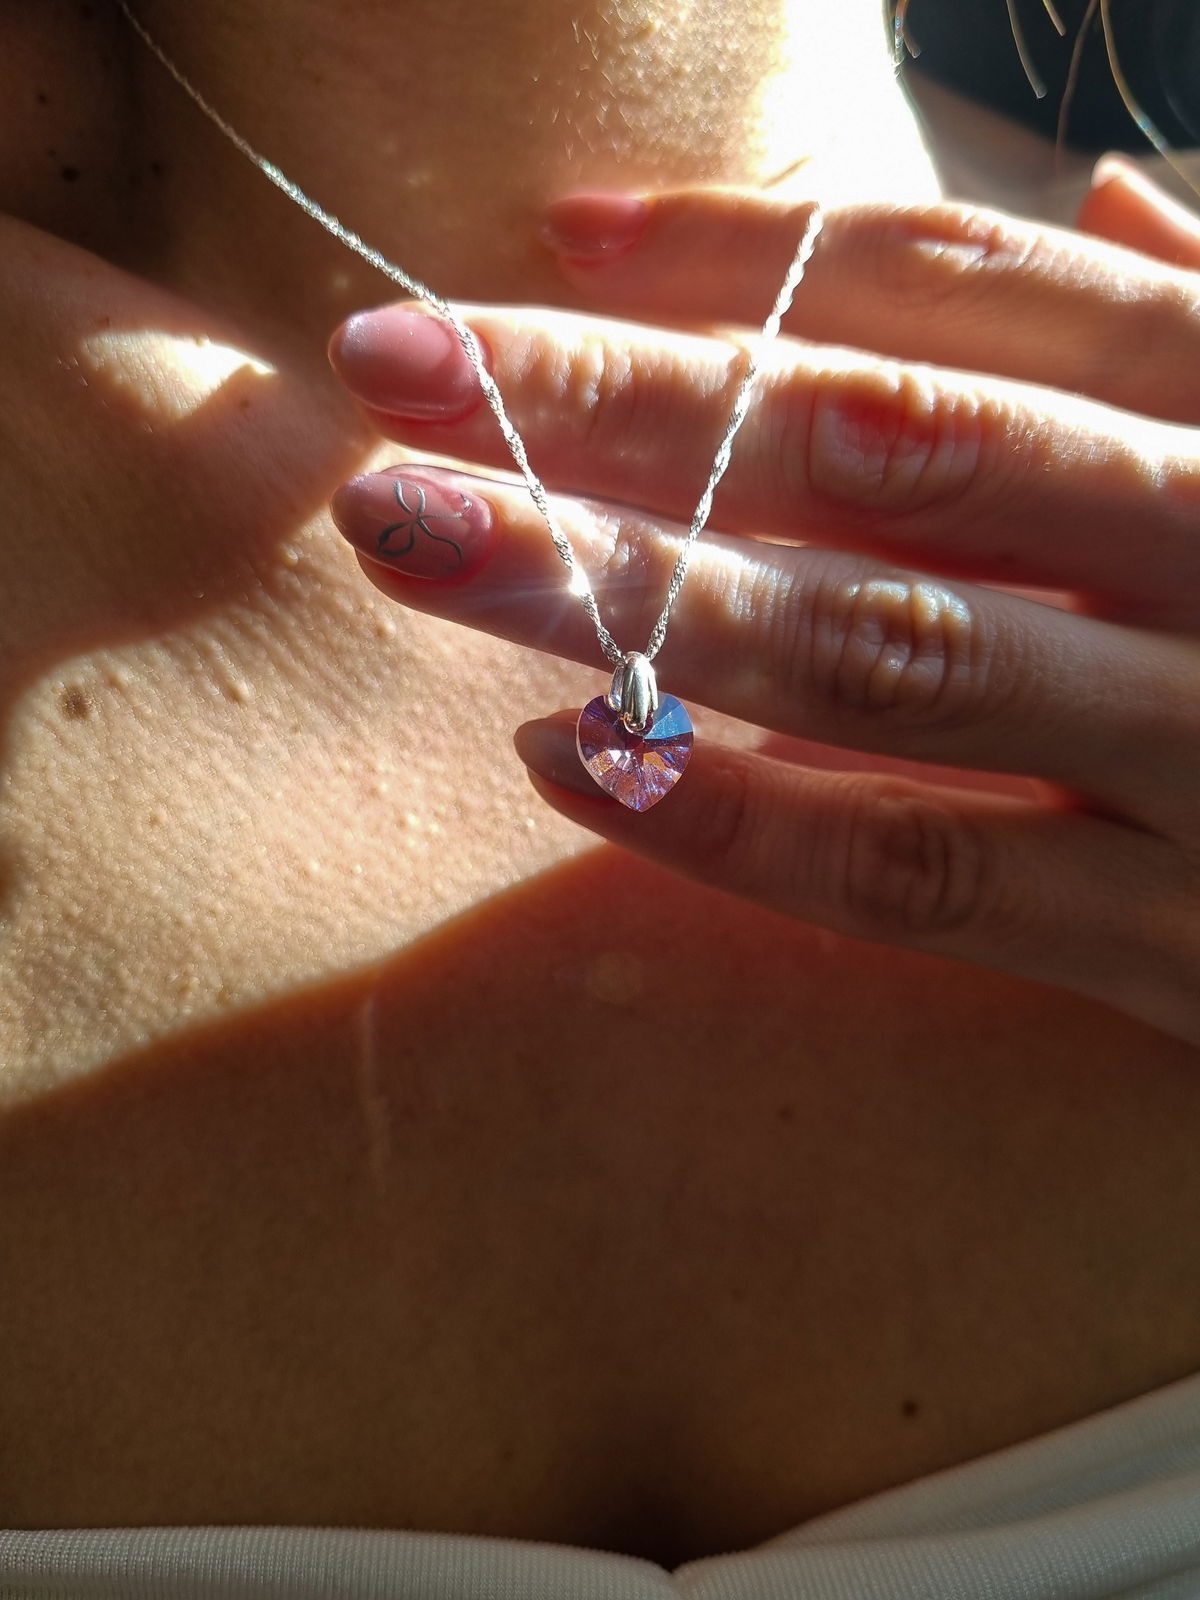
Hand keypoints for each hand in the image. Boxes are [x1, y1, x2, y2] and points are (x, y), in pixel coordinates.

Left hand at [326, 177, 1199, 1046]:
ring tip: (417, 539)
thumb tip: (1123, 210)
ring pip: (872, 652)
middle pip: (873, 442)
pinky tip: (566, 760)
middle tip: (389, 366)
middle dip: (621, 399)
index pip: (956, 288)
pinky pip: (920, 880)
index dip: (737, 254)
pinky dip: (735, 824)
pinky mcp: (1191, 953)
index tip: (545, 244)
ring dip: (623, 591)